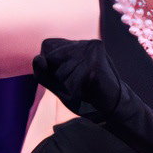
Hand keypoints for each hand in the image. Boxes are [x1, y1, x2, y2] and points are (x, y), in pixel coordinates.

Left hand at [31, 35, 148, 129]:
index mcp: (79, 43)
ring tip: (85, 89)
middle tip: (79, 84)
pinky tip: (89, 94)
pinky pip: (71, 83)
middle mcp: (87, 43)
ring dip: (68, 87)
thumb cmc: (86, 96)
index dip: (51, 65)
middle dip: (58, 77)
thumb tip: (38, 59)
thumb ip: (44, 72)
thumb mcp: (59, 84)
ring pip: (60, 72)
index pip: (47, 46)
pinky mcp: (95, 67)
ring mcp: (93, 54)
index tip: (70, 76)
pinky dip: (76, 94)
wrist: (115, 109)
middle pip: (51, 58)